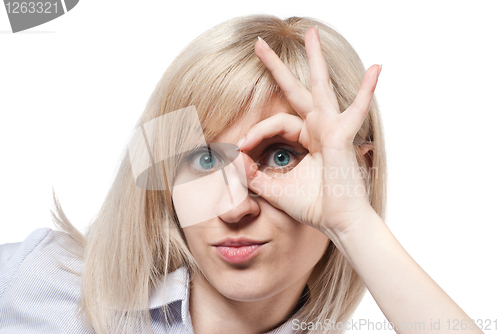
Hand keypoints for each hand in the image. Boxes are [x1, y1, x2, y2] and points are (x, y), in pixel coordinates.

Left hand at [237, 27, 381, 236]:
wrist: (339, 224)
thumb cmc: (314, 206)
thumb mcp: (274, 188)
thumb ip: (253, 175)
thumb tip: (232, 162)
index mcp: (308, 137)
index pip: (277, 122)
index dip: (256, 131)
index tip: (239, 146)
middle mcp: (320, 127)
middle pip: (296, 90)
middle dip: (277, 67)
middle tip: (259, 44)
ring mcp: (333, 128)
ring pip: (319, 87)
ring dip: (315, 59)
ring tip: (310, 33)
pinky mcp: (342, 136)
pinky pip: (353, 110)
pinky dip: (366, 91)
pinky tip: (376, 68)